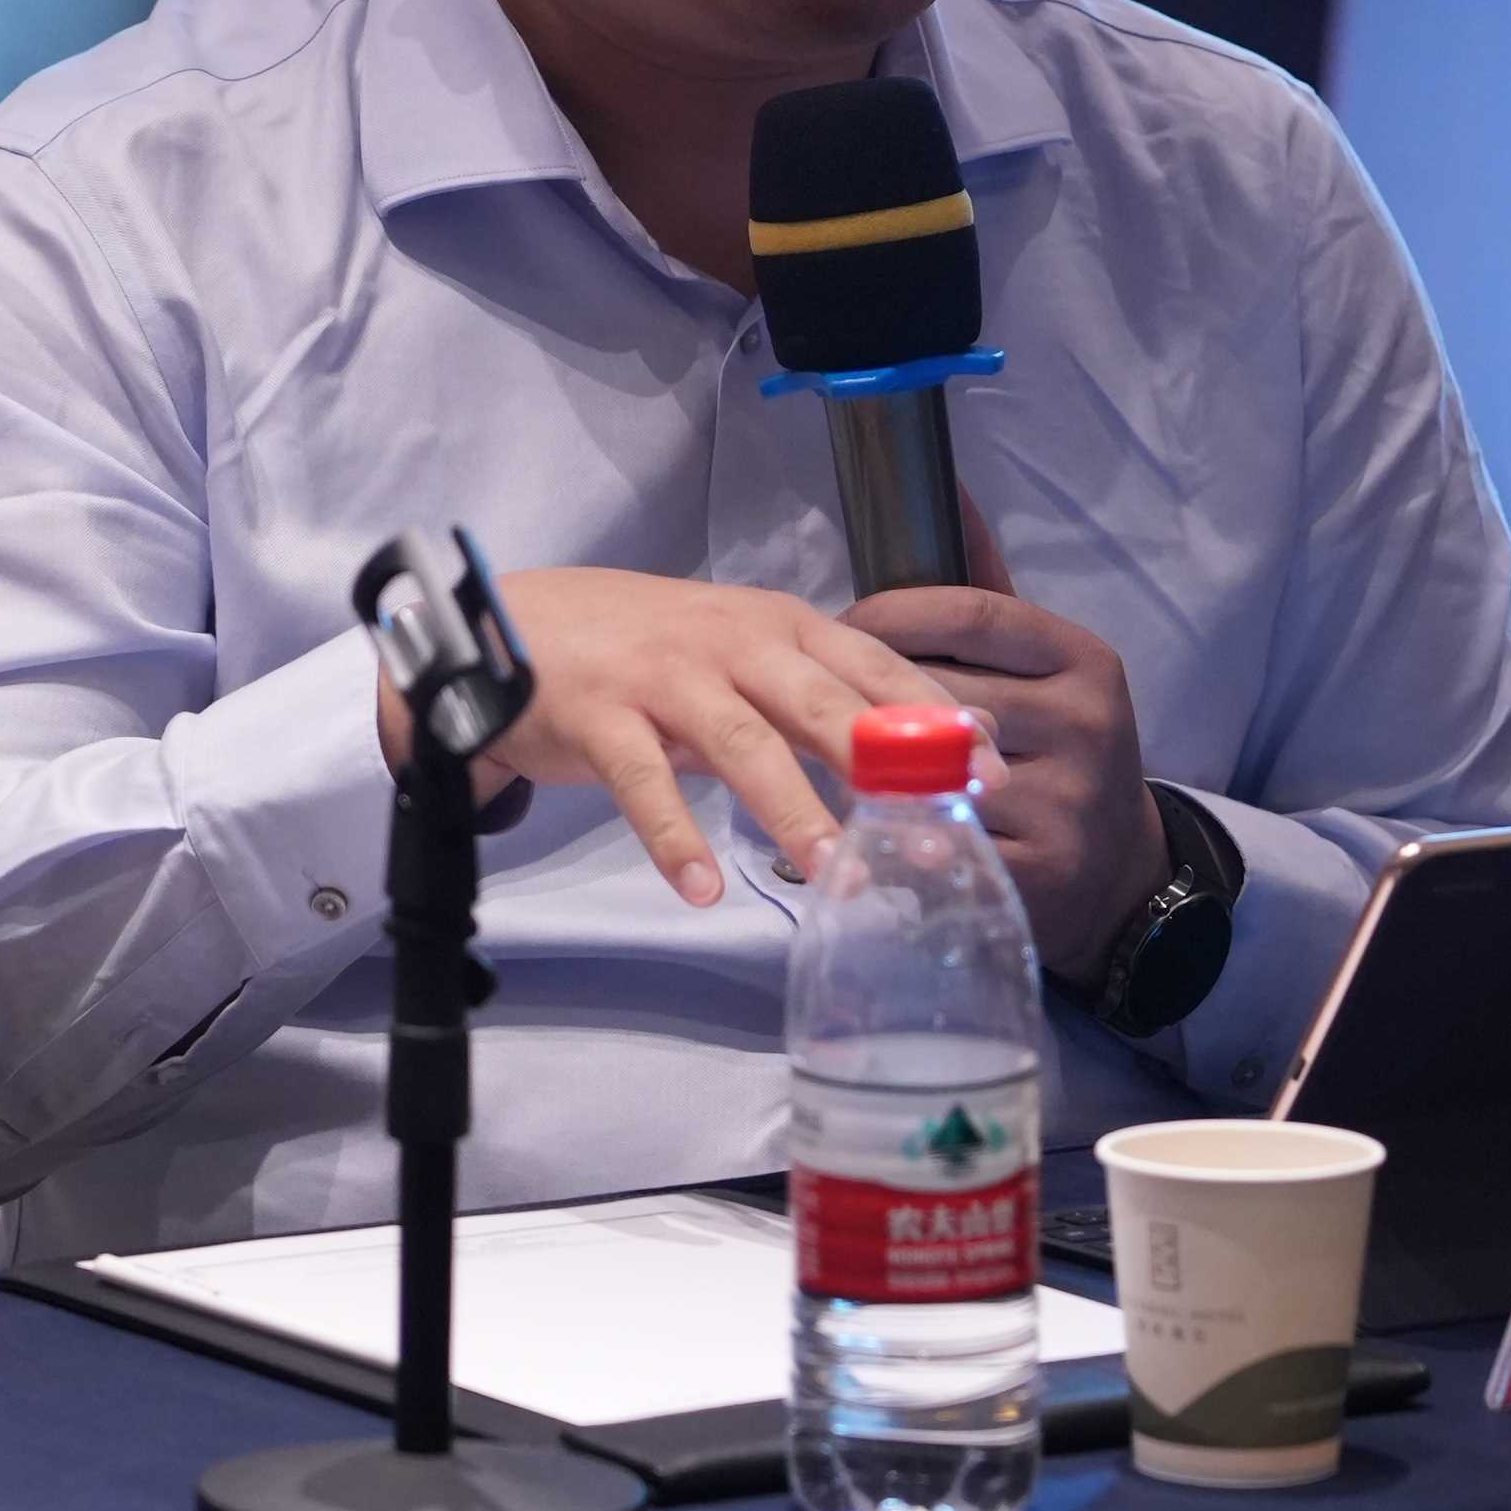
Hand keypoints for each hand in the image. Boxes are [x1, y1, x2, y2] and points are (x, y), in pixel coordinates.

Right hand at [376, 568, 958, 906]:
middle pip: (824, 704)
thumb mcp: (741, 653)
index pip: (875, 668)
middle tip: (938, 836)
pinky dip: (674, 838)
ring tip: (836, 875)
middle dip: (890, 771)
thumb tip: (917, 751)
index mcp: (779, 625)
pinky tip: (701, 890)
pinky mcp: (599, 715)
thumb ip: (816, 695)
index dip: (937, 720)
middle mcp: (732, 642)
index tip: (996, 772)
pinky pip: (643, 784)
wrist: (514, 620)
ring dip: (794, 812)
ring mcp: (664, 676)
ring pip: (744, 746)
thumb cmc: (647, 647)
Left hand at [845, 496, 1169, 982]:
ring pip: (932, 768)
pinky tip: (857, 818)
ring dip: (867, 762)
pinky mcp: (1037, 872)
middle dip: (866, 689)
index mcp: (1087, 658)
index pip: (971, 614)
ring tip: (820, 748)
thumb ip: (989, 584)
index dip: (893, 612)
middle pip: (942, 691)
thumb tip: (946, 489)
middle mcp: (1086, 724)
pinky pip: (937, 839)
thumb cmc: (1058, 743)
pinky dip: (889, 829)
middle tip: (809, 687)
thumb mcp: (1044, 662)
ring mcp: (1065, 802)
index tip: (840, 621)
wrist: (1120, 869)